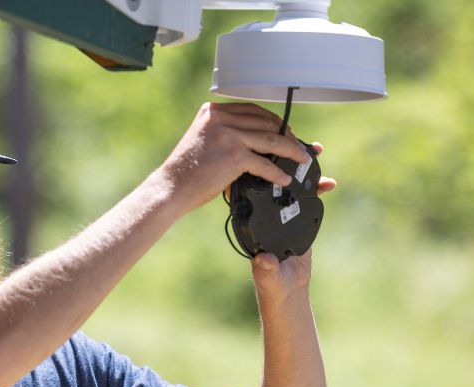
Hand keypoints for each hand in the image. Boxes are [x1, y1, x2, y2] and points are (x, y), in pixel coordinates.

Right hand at [157, 102, 311, 212]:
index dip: (274, 121)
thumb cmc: (186, 171)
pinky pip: (265, 163)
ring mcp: (228, 135)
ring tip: (302, 160)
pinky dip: (277, 172)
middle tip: (299, 147)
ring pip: (272, 140)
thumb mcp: (203, 140)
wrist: (170, 188)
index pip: (253, 110)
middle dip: (287, 136)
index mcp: (213, 111)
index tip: (285, 131)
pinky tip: (284, 178)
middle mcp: (221, 118)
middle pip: (266, 123)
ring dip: (292, 151)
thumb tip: (256, 140)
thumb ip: (225, 133)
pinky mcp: (234, 154)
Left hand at [252, 150, 335, 306]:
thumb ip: (266, 268)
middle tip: (296, 142)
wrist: (288, 289)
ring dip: (303, 165)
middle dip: (282, 157)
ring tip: (317, 150)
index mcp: (251, 220)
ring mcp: (282, 209)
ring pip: (290, 181)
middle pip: (271, 176)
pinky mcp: (298, 213)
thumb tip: (262, 259)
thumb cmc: (272, 284)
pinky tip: (330, 182)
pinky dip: (319, 186)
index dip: (256, 168)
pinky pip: (308, 194)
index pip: (249, 189)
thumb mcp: (269, 276)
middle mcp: (264, 210)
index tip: (267, 153)